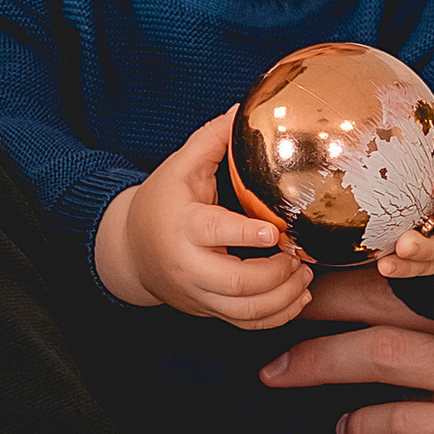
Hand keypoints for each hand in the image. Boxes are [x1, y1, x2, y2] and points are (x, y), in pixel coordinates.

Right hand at [95, 111, 314, 329]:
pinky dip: (276, 318)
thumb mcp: (180, 167)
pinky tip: (298, 298)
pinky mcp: (208, 311)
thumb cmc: (160, 204)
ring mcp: (198, 293)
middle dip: (275, 275)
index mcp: (184, 226)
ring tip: (303, 276)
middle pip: (234, 283)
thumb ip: (212, 140)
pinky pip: (244, 325)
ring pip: (243, 312)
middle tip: (299, 257)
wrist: (130, 250)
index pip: (214, 232)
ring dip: (282, 299)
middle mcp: (189, 266)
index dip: (246, 234)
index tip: (276, 231)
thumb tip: (242, 108)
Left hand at [260, 274, 433, 433]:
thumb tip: (335, 275)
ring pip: (386, 353)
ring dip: (319, 362)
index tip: (300, 265)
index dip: (351, 260)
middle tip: (274, 312)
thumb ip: (431, 313)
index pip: (417, 263)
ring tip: (277, 372)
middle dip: (320, 304)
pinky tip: (345, 432)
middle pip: (392, 298)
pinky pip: (401, 422)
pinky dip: (360, 426)